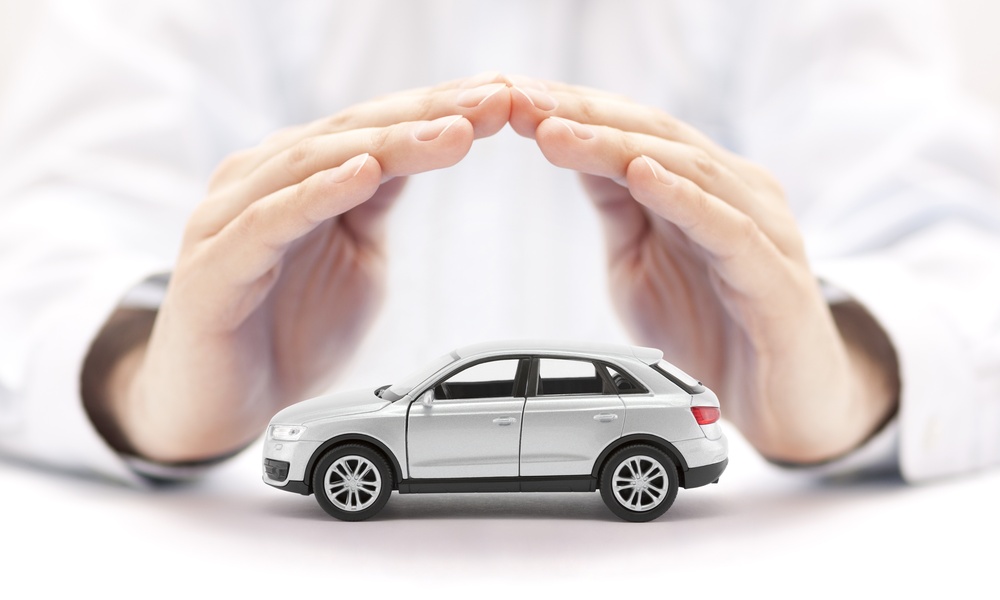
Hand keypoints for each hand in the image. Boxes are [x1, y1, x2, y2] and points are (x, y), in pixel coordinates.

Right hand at [86, 74, 512, 461]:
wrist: (222, 406)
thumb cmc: (287, 330)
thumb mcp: (355, 254)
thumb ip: (378, 201)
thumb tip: (428, 145)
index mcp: (295, 175)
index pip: (373, 128)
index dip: (437, 110)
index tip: (501, 98)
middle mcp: (258, 182)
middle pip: (349, 133)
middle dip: (426, 116)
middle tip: (492, 103)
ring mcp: (229, 219)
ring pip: (313, 163)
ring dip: (387, 144)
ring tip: (450, 132)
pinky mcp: (213, 266)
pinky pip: (269, 221)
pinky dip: (318, 194)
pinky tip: (363, 173)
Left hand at [509, 79, 898, 461]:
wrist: (781, 407)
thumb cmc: (711, 330)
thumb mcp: (640, 261)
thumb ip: (616, 207)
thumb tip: (567, 146)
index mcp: (703, 185)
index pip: (634, 129)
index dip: (573, 111)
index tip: (512, 97)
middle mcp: (737, 193)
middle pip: (656, 136)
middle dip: (583, 116)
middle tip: (522, 103)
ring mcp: (763, 230)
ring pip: (689, 170)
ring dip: (616, 147)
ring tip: (558, 132)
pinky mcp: (776, 278)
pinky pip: (729, 229)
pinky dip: (684, 198)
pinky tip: (642, 174)